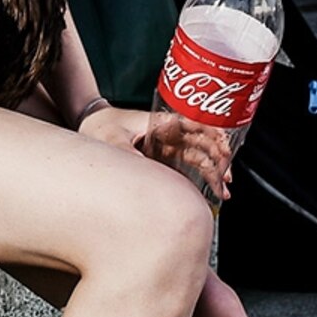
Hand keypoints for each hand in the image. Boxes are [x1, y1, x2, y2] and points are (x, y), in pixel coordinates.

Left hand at [76, 104, 236, 201]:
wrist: (91, 128)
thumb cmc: (102, 125)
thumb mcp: (111, 139)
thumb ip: (127, 153)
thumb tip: (144, 168)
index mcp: (163, 121)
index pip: (198, 125)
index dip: (216, 137)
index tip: (225, 152)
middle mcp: (170, 133)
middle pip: (203, 145)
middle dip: (219, 161)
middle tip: (225, 179)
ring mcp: (168, 147)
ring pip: (198, 159)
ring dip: (213, 173)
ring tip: (222, 192)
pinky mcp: (163, 159)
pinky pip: (186, 169)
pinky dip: (199, 180)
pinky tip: (207, 194)